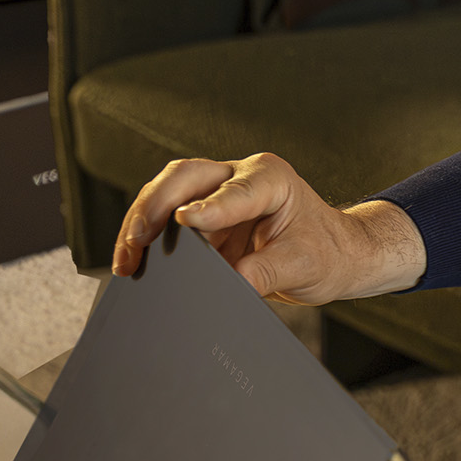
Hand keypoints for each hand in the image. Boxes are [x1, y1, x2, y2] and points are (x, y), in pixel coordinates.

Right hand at [111, 151, 426, 303]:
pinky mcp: (205, 220)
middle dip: (155, 207)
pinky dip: (147, 238)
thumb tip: (231, 283)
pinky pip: (167, 221)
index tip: (184, 222)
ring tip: (126, 257)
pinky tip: (132, 260)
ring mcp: (218, 196)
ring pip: (167, 194)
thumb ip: (265, 271)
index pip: (232, 191)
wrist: (333, 258)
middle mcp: (239, 177)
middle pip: (185, 177)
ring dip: (141, 222)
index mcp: (270, 178)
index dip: (208, 208)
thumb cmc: (325, 253)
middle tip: (136, 240)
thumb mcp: (302, 266)